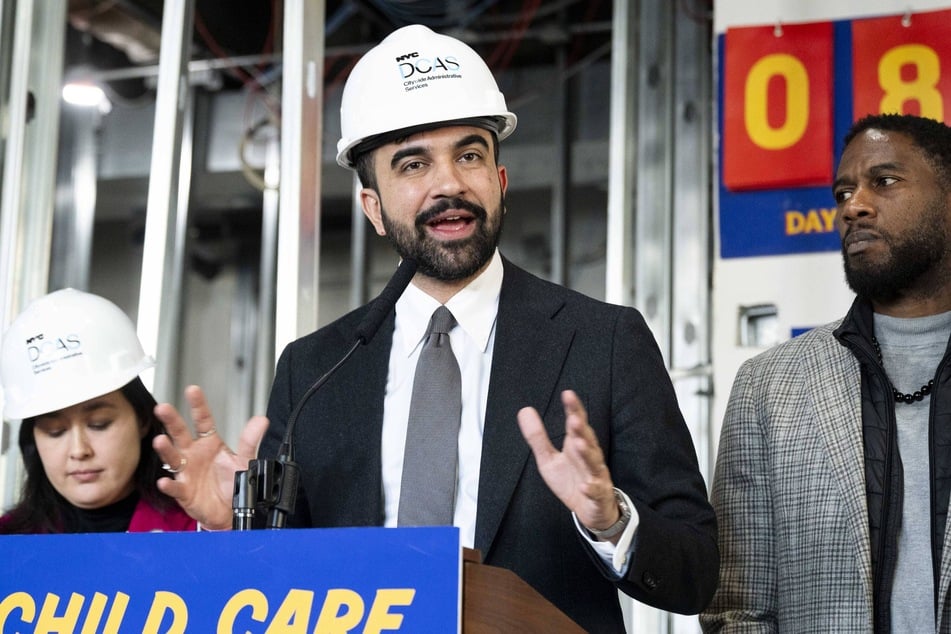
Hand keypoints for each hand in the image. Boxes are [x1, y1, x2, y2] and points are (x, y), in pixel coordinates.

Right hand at [153, 385, 268, 529]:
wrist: (230, 511)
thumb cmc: (232, 483)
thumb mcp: (245, 460)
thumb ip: (250, 441)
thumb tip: (261, 420)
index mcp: (209, 443)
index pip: (202, 420)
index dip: (198, 405)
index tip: (192, 390)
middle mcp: (193, 455)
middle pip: (180, 434)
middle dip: (171, 420)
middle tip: (163, 407)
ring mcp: (186, 473)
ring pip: (173, 458)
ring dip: (165, 449)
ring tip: (160, 441)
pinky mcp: (184, 492)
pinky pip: (175, 488)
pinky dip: (169, 485)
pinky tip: (165, 481)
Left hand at [517, 390, 621, 540]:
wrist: (592, 510)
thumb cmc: (572, 481)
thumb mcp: (548, 459)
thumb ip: (537, 437)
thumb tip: (524, 411)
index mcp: (577, 446)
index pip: (576, 424)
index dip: (573, 409)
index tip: (568, 394)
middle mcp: (589, 457)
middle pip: (587, 440)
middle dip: (581, 429)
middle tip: (574, 418)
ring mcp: (596, 476)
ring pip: (594, 463)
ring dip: (587, 453)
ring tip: (578, 444)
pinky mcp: (598, 495)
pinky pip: (596, 491)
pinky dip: (592, 488)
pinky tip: (586, 486)